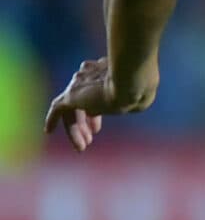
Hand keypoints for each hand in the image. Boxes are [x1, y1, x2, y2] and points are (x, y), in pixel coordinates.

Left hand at [43, 57, 158, 150]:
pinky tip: (49, 131)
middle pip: (83, 100)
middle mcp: (90, 75)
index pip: (97, 92)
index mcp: (106, 73)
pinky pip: (57, 109)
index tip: (97, 128)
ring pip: (72, 108)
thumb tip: (117, 106)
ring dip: (76, 128)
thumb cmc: (141, 89)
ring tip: (82, 146)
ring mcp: (79, 84)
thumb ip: (128, 100)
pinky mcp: (71, 95)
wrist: (131, 81)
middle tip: (92, 136)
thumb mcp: (139, 97)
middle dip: (86, 120)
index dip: (97, 110)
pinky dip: (52, 120)